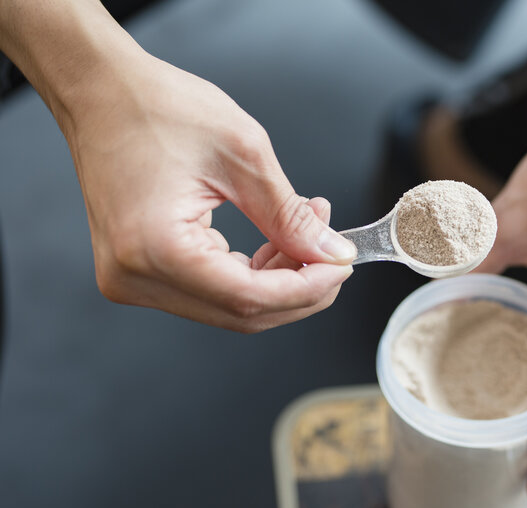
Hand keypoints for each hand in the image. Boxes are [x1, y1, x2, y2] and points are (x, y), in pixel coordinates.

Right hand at [60, 52, 355, 331]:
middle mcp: (134, 276)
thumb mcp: (243, 154)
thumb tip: (332, 254)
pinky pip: (211, 290)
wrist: (99, 91)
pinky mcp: (139, 271)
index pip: (249, 298)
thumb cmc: (155, 107)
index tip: (341, 267)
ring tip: (307, 232)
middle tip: (332, 252)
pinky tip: (276, 241)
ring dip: (279, 280)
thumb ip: (291, 216)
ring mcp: (131, 279)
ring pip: (230, 306)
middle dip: (299, 288)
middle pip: (241, 313)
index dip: (306, 289)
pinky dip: (251, 273)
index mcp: (154, 249)